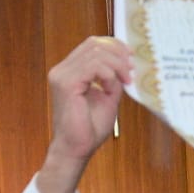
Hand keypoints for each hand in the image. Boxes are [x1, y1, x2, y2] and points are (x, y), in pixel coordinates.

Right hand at [36, 36, 133, 192]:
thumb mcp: (108, 97)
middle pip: (94, 44)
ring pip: (96, 53)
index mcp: (70, 71)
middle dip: (118, 53)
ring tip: (125, 81)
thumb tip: (127, 64)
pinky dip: (109, 74)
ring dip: (116, 65)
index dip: (114, 45)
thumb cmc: (89, 128)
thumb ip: (114, 78)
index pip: (91, 45)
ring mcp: (62, 75)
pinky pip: (93, 66)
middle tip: (132, 69)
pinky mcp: (66, 83)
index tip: (131, 57)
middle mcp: (62, 70)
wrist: (77, 149)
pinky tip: (112, 88)